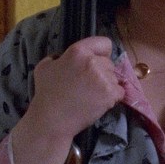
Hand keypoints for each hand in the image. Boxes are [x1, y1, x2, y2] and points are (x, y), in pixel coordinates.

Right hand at [12, 36, 124, 163]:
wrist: (52, 121)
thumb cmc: (47, 94)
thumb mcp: (45, 67)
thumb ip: (58, 57)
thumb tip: (64, 56)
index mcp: (78, 51)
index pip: (104, 43)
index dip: (101, 53)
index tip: (95, 62)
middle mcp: (93, 62)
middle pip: (109, 63)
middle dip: (102, 71)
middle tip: (88, 84)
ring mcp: (104, 78)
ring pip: (114, 78)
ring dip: (106, 85)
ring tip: (90, 95)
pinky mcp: (110, 94)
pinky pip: (119, 91)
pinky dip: (112, 97)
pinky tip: (98, 102)